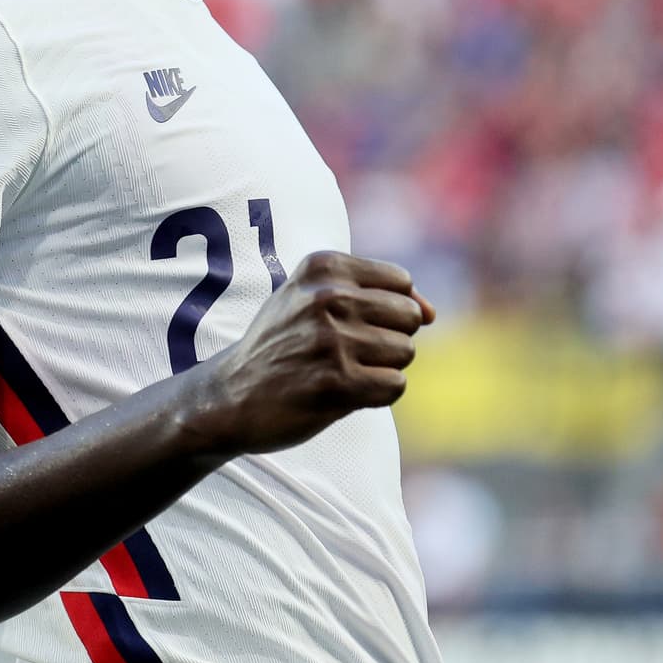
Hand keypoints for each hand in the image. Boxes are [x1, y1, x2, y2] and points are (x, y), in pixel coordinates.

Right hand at [189, 251, 434, 459]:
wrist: (230, 396)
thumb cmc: (283, 344)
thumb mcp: (314, 298)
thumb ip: (378, 294)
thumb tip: (432, 313)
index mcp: (323, 266)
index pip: (402, 283)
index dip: (387, 310)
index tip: (352, 324)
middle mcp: (328, 297)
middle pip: (410, 316)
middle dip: (389, 338)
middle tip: (346, 351)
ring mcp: (332, 340)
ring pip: (406, 352)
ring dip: (381, 368)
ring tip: (341, 371)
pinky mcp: (336, 384)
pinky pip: (395, 385)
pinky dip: (377, 395)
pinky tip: (344, 393)